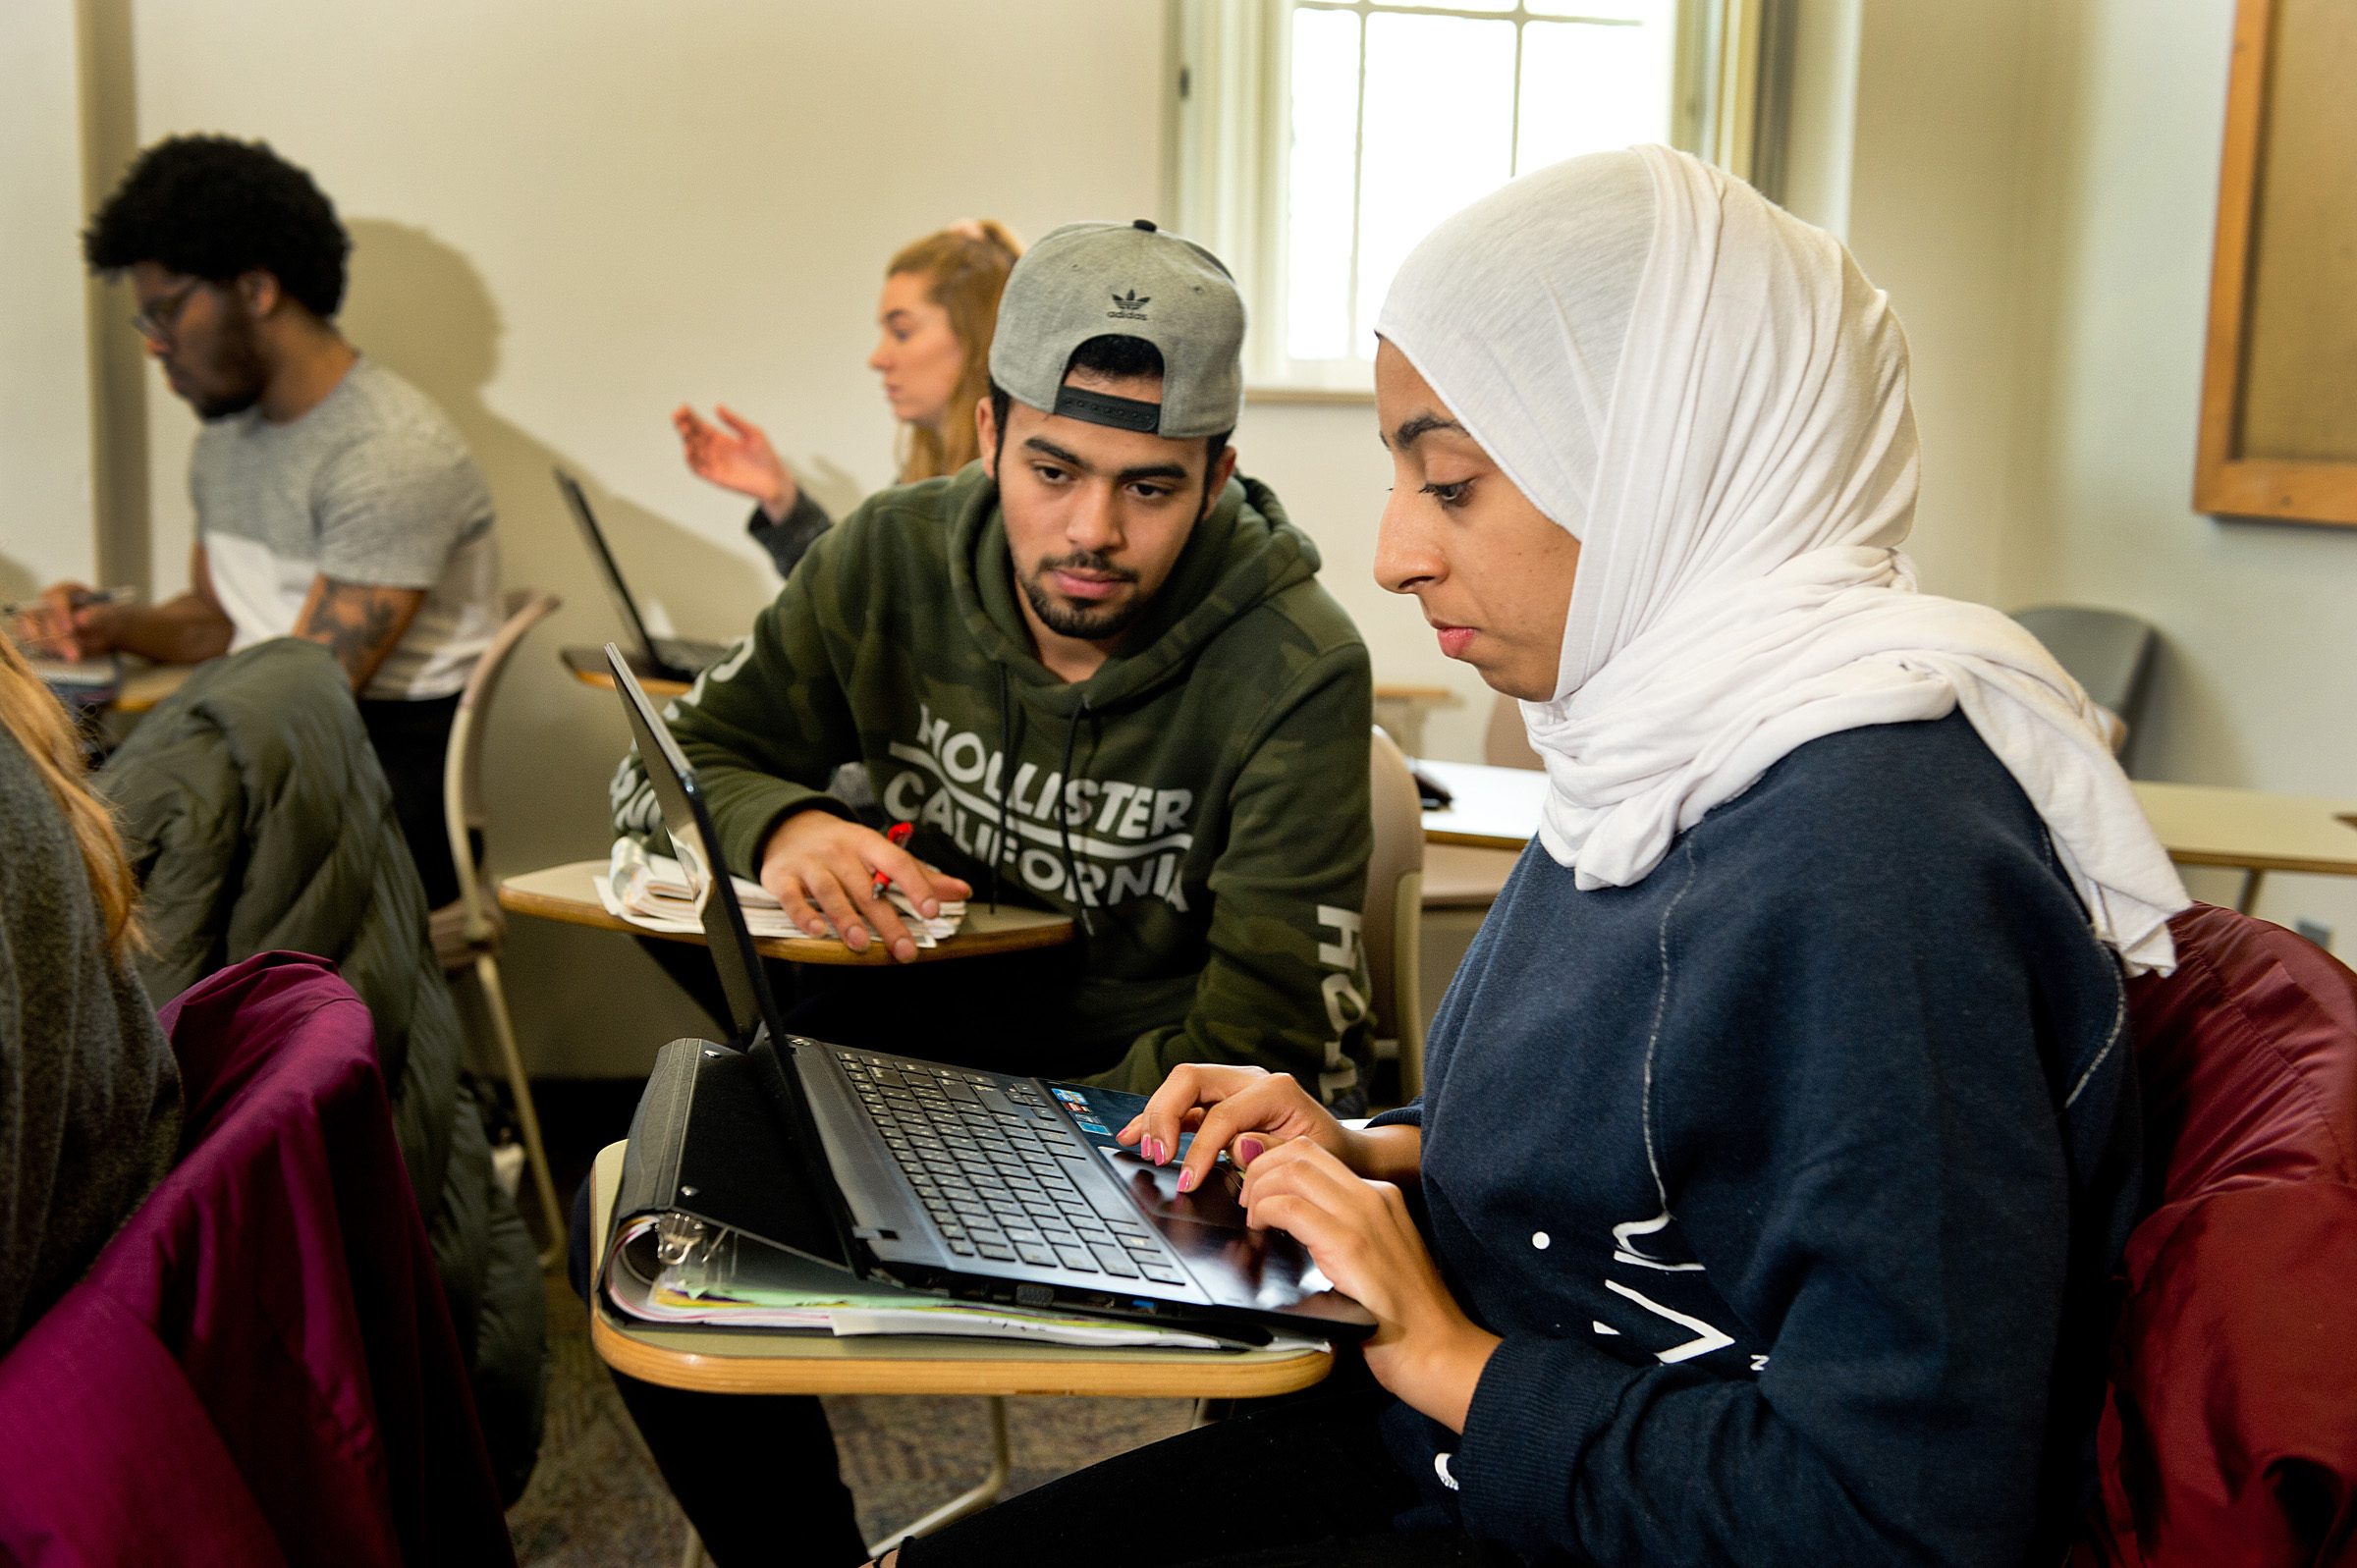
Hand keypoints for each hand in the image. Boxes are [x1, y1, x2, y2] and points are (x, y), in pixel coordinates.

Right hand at [12, 582, 118, 660]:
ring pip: (30, 630)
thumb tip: (80, 619)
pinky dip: (41, 650)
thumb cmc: (108, 618)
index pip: (57, 598)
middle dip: (56, 637)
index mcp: (67, 591)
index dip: (61, 613)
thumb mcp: (109, 615)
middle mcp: (49, 603)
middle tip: (74, 654)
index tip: (70, 629)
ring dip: (48, 646)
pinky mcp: (38, 634)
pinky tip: (57, 657)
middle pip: (40, 617)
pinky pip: (29, 641)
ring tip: (72, 657)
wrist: (107, 631)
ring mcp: (40, 619)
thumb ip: (96, 615)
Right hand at [673, 403, 795, 516]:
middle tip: (677, 415)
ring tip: (684, 428)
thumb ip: (735, 421)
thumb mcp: (753, 433)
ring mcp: (713, 463)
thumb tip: (717, 406)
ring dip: (686, 439)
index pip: (700, 425)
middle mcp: (713, 450)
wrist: (774, 479)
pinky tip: (688, 448)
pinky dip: (691, 460)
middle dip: (684, 425)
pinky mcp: (715, 477)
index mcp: (720, 438)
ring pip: (693, 450)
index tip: (683, 407)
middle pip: (693, 436)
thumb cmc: (765, 456)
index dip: (690, 416)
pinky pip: (698, 469)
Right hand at [757, 809, 971, 963]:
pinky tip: (817, 931)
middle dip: (887, 921)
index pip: (897, 862)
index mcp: (868, 844)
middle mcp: (840, 851)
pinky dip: (804, 914)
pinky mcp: (782, 877)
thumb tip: (962, 891)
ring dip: (846, 919)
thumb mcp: (880, 853)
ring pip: (830, 892)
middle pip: (866, 888)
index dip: (916, 886)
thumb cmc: (844, 848)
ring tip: (861, 944)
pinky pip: (792, 897)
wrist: (789, 828)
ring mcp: (810, 863)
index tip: (931, 911)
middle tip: (904, 950)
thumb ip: (919, 875)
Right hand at [1119, 1065, 1352, 1190]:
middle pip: (1190, 1080)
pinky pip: (1182, 1104)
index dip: (1199, 1149)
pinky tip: (1134, 1133)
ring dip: (1156, 1116)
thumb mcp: (1309, 1157)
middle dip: (1165, 1116)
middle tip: (1159, 1155)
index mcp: (1275, 1090)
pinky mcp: (1220, 1102)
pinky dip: (1156, 1118)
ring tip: (1145, 1148)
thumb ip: (1272, 1150)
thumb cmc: (1328, 1154)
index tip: (1188, 1181)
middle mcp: (1251, 1080)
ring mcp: (1233, 1087)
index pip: (1221, 1114)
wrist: (1340, 1150)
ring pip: (1179, 1087)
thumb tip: (1237, 1145)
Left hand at [1240, 1139, 1500, 1432]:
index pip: (1317, 1156)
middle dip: (1262, 1168)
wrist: (1438, 1352)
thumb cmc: (1403, 1320)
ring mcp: (1365, 1217)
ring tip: (1254, 1218)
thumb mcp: (1372, 1260)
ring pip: (1294, 1170)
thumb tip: (1291, 1225)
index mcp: (1381, 1198)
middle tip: (1248, 1203)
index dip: (1277, 1167)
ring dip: (1260, 1189)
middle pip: (1302, 1152)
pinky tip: (1262, 1232)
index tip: (1259, 1193)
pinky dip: (1265, 1212)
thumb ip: (1338, 1234)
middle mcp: (1375, 1197)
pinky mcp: (1351, 1245)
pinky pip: (1291, 1207)